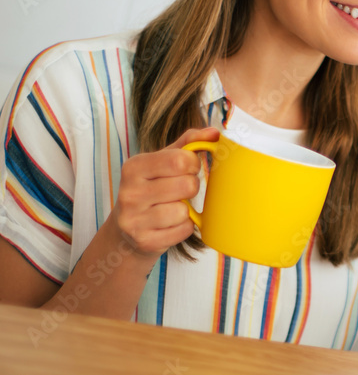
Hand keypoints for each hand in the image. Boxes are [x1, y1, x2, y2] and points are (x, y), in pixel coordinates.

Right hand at [111, 126, 219, 261]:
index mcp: (133, 167)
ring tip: (172, 208)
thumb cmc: (152, 188)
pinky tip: (170, 224)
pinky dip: (184, 227)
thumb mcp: (163, 161)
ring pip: (184, 211)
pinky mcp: (145, 241)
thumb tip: (214, 133)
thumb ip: (189, 143)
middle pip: (186, 185)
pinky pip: (183, 230)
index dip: (193, 164)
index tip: (187, 168)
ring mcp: (134, 219)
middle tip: (181, 190)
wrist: (126, 229)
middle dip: (192, 187)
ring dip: (186, 210)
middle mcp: (130, 193)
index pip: (180, 160)